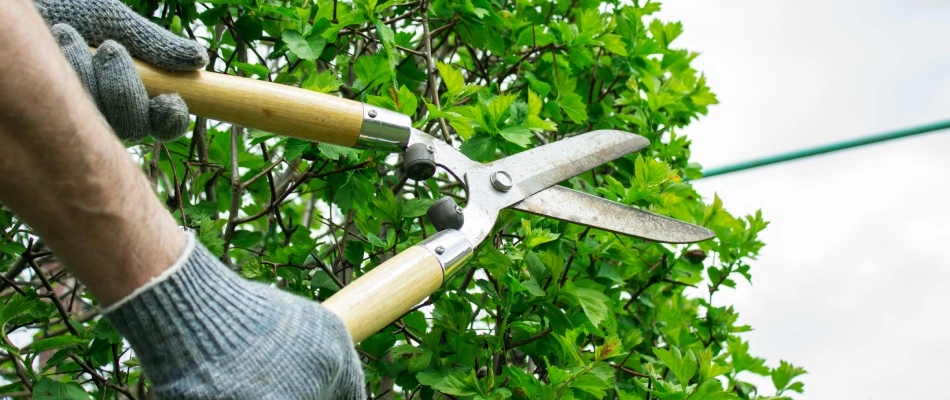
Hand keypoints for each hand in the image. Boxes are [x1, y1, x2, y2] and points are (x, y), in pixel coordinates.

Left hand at [36, 0, 208, 140]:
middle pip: (134, 127)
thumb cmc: (66, 8)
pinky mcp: (46, 119)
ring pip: (100, 119)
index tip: (170, 99)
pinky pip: (66, 111)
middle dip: (125, 88)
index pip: (165, 122)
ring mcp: (78, 119)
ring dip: (89, 73)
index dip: (172, 118)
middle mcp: (109, 113)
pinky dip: (65, 73)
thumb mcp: (114, 20)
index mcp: (136, 92)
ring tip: (68, 35)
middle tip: (111, 49)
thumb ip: (155, 44)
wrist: (22, 8)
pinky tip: (53, 47)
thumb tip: (199, 59)